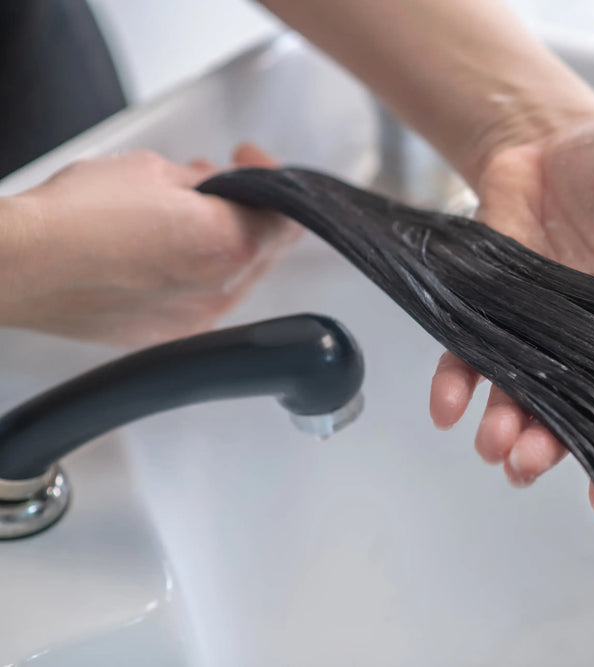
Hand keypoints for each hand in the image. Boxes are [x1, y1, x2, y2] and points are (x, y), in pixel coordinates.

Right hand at [0, 144, 300, 345]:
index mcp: (228, 245)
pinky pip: (201, 298)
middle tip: (223, 180)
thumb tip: (223, 184)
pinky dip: (196, 270)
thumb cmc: (75, 217)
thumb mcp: (154, 172)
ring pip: (233, 275)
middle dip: (249, 209)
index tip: (252, 164)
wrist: (19, 266)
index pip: (286, 217)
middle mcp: (220, 291)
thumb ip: (207, 181)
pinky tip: (166, 247)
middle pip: (263, 248)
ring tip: (186, 209)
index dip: (274, 182)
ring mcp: (194, 320)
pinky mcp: (166, 335)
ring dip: (222, 238)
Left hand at [428, 117, 593, 517]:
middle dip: (551, 444)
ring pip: (520, 393)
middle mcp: (587, 338)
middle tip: (530, 465)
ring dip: (506, 427)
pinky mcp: (487, 309)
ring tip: (496, 448)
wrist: (547, 141)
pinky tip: (446, 406)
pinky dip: (455, 382)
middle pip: (573, 406)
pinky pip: (468, 355)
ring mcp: (535, 328)